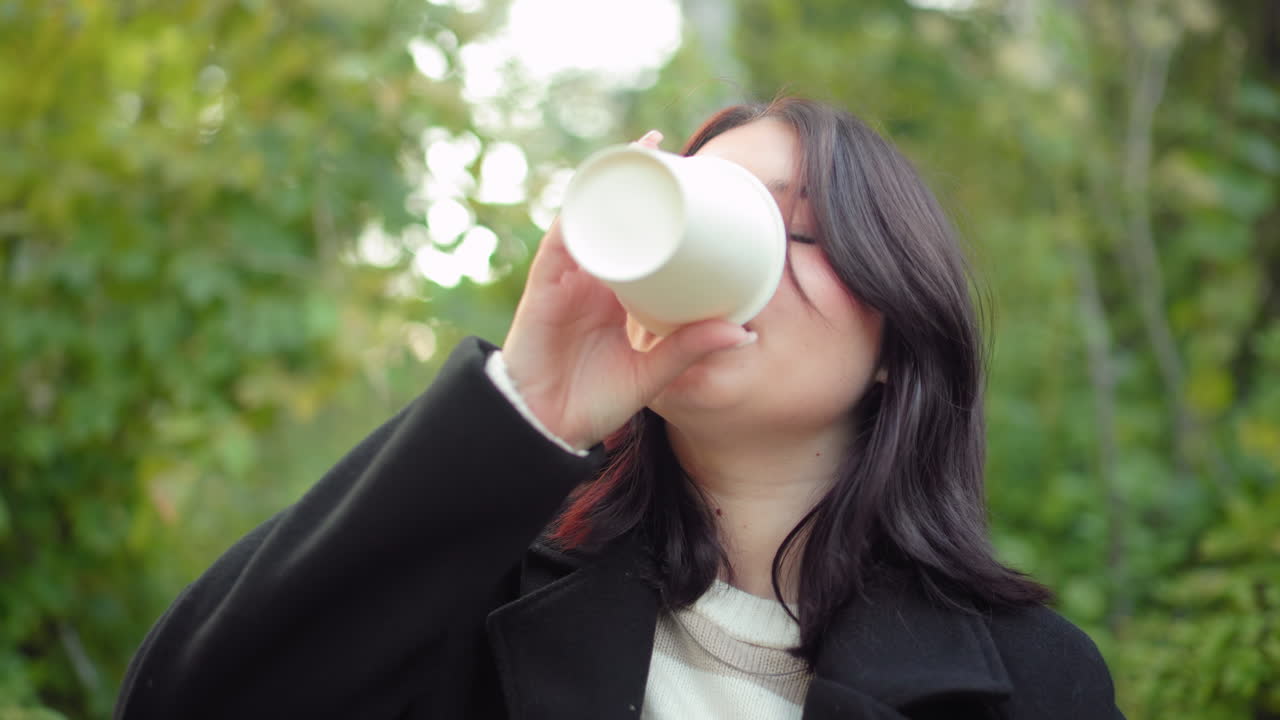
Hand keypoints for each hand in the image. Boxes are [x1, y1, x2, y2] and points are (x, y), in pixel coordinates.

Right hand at [501, 131, 752, 449]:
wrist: (546, 428)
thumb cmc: (595, 400)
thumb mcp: (653, 372)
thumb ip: (691, 350)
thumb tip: (744, 332)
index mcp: (619, 291)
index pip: (640, 238)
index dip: (659, 208)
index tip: (690, 177)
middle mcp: (594, 276)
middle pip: (612, 215)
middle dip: (634, 179)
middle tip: (665, 148)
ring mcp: (568, 276)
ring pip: (588, 216)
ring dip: (611, 183)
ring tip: (641, 153)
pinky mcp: (546, 284)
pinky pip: (562, 239)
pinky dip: (579, 213)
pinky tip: (599, 190)